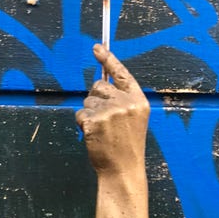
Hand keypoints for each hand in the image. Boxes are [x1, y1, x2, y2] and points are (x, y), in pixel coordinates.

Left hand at [76, 44, 149, 174]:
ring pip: (87, 101)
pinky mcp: (94, 121)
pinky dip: (83, 124)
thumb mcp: (134, 119)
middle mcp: (125, 102)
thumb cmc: (127, 145)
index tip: (97, 47)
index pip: (122, 73)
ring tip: (102, 131)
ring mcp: (109, 111)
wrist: (124, 169)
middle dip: (96, 98)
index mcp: (138, 100)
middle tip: (105, 119)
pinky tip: (94, 135)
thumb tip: (101, 83)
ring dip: (89, 113)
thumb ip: (122, 100)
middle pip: (98, 85)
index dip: (108, 58)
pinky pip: (80, 114)